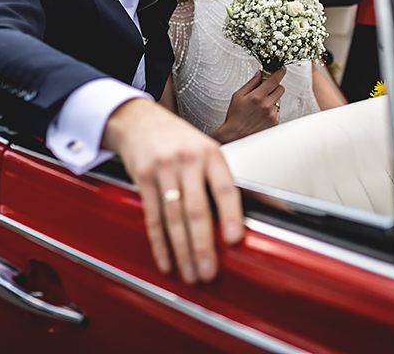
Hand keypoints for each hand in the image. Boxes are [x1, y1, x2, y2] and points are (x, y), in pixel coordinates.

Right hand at [102, 98, 243, 284]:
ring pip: (174, 217)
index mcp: (211, 154)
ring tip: (190, 273)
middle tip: (208, 271)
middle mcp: (188, 160)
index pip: (225, 188)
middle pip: (197, 209)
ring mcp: (164, 168)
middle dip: (203, 245)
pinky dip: (159, 242)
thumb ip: (220, 180)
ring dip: (182, 250)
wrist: (139, 120)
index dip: (230, 215)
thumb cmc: (179, 140)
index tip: (234, 240)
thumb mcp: (206, 150)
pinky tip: (166, 260)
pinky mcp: (143, 177)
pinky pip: (153, 216)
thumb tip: (254, 211)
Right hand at [212, 68, 285, 143]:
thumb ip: (251, 83)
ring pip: (279, 100)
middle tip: (266, 89)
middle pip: (280, 88)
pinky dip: (272, 109)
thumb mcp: (238, 96)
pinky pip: (278, 110)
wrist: (236, 135)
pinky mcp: (275, 122)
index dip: (280, 72)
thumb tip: (260, 73)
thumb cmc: (235, 116)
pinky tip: (262, 113)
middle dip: (275, 86)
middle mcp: (267, 106)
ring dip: (273, 99)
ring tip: (260, 106)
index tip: (282, 69)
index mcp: (257, 97)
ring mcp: (272, 115)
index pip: (274, 80)